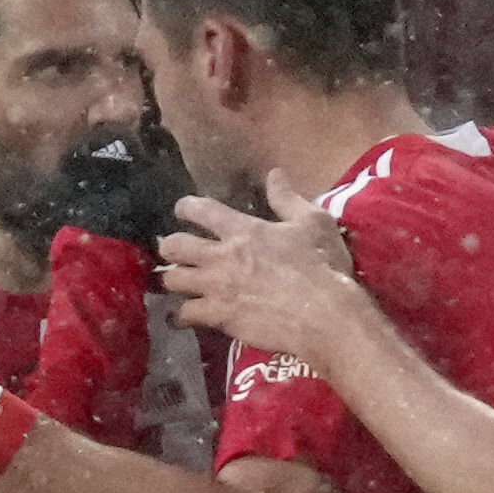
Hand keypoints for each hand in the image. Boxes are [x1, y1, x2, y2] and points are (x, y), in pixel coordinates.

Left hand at [158, 175, 367, 364]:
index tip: (181, 210)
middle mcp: (223, 256)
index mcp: (244, 230)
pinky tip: (178, 318)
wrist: (324, 314)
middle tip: (172, 252)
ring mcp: (217, 287)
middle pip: (175, 246)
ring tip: (175, 285)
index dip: (185, 207)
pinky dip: (178, 317)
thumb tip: (274, 174)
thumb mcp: (314, 222)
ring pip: (172, 281)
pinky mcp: (218, 316)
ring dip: (171, 282)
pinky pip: (183, 315)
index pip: (203, 210)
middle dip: (169, 247)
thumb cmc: (323, 266)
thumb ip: (288, 198)